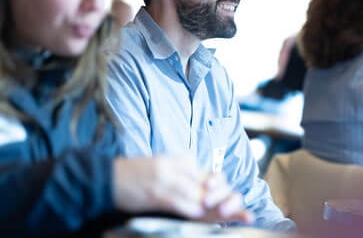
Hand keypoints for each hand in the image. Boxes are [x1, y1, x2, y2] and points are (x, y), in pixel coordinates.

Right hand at [113, 155, 253, 223]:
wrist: (106, 178)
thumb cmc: (135, 176)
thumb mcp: (165, 171)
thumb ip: (186, 178)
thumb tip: (209, 189)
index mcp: (181, 162)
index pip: (211, 177)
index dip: (226, 193)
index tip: (237, 207)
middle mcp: (177, 167)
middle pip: (210, 186)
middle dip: (226, 202)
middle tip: (241, 215)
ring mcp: (168, 178)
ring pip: (198, 195)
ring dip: (213, 208)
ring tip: (225, 216)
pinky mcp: (157, 190)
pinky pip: (179, 201)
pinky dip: (191, 209)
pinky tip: (200, 214)